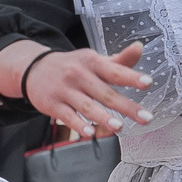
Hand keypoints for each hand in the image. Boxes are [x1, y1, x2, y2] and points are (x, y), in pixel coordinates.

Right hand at [17, 41, 150, 138]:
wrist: (34, 68)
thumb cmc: (72, 67)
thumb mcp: (94, 60)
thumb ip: (119, 61)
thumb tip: (140, 48)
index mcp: (93, 62)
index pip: (116, 71)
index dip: (132, 77)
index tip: (148, 83)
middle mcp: (79, 75)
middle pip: (106, 93)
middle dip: (127, 107)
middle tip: (145, 118)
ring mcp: (65, 91)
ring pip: (87, 106)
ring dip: (103, 117)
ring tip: (119, 127)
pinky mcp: (53, 105)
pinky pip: (68, 117)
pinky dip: (79, 125)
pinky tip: (90, 132)